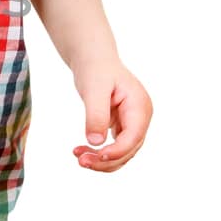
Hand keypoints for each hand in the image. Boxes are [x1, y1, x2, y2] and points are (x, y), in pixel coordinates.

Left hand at [70, 54, 151, 172]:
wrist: (94, 60)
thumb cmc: (95, 70)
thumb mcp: (93, 90)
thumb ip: (96, 114)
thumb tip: (95, 142)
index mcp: (140, 106)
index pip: (133, 136)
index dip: (117, 151)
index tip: (96, 156)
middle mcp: (140, 117)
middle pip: (129, 149)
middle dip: (106, 160)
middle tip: (81, 161)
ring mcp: (133, 123)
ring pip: (123, 153)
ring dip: (102, 160)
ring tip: (79, 158)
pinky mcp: (122, 127)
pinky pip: (115, 147)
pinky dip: (99, 153)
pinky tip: (81, 150)